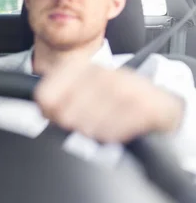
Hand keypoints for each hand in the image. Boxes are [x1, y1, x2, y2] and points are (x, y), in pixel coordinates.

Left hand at [35, 59, 183, 142]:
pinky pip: (110, 134)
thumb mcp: (82, 86)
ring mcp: (121, 88)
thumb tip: (44, 110)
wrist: (158, 101)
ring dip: (92, 132)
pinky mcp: (141, 106)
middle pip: (63, 115)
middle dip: (70, 125)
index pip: (45, 96)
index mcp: (78, 66)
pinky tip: (116, 126)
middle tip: (83, 122)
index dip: (47, 112)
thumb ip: (56, 95)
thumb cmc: (112, 96)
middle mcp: (98, 72)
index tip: (54, 115)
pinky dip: (110, 136)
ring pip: (85, 127)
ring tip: (101, 123)